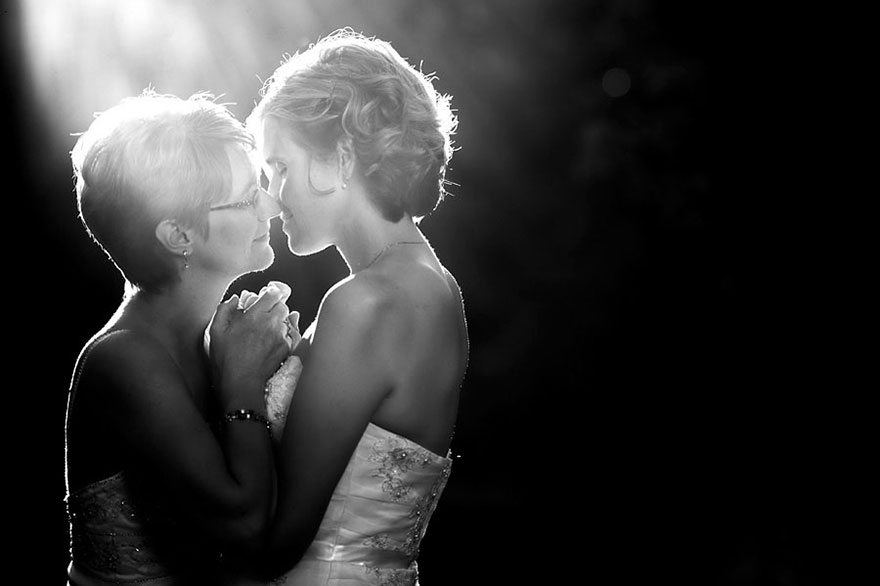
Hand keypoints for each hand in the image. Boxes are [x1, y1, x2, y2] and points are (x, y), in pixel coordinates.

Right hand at [209, 285, 291, 408]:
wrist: (241, 383)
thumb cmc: (226, 359)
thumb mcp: (216, 332)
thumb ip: (224, 310)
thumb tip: (234, 300)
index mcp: (254, 316)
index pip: (272, 295)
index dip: (269, 295)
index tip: (265, 298)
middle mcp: (271, 323)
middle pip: (283, 306)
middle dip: (275, 308)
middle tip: (264, 316)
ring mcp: (281, 336)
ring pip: (287, 321)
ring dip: (279, 322)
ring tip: (266, 331)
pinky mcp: (286, 348)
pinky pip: (290, 335)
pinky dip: (283, 335)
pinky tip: (271, 342)